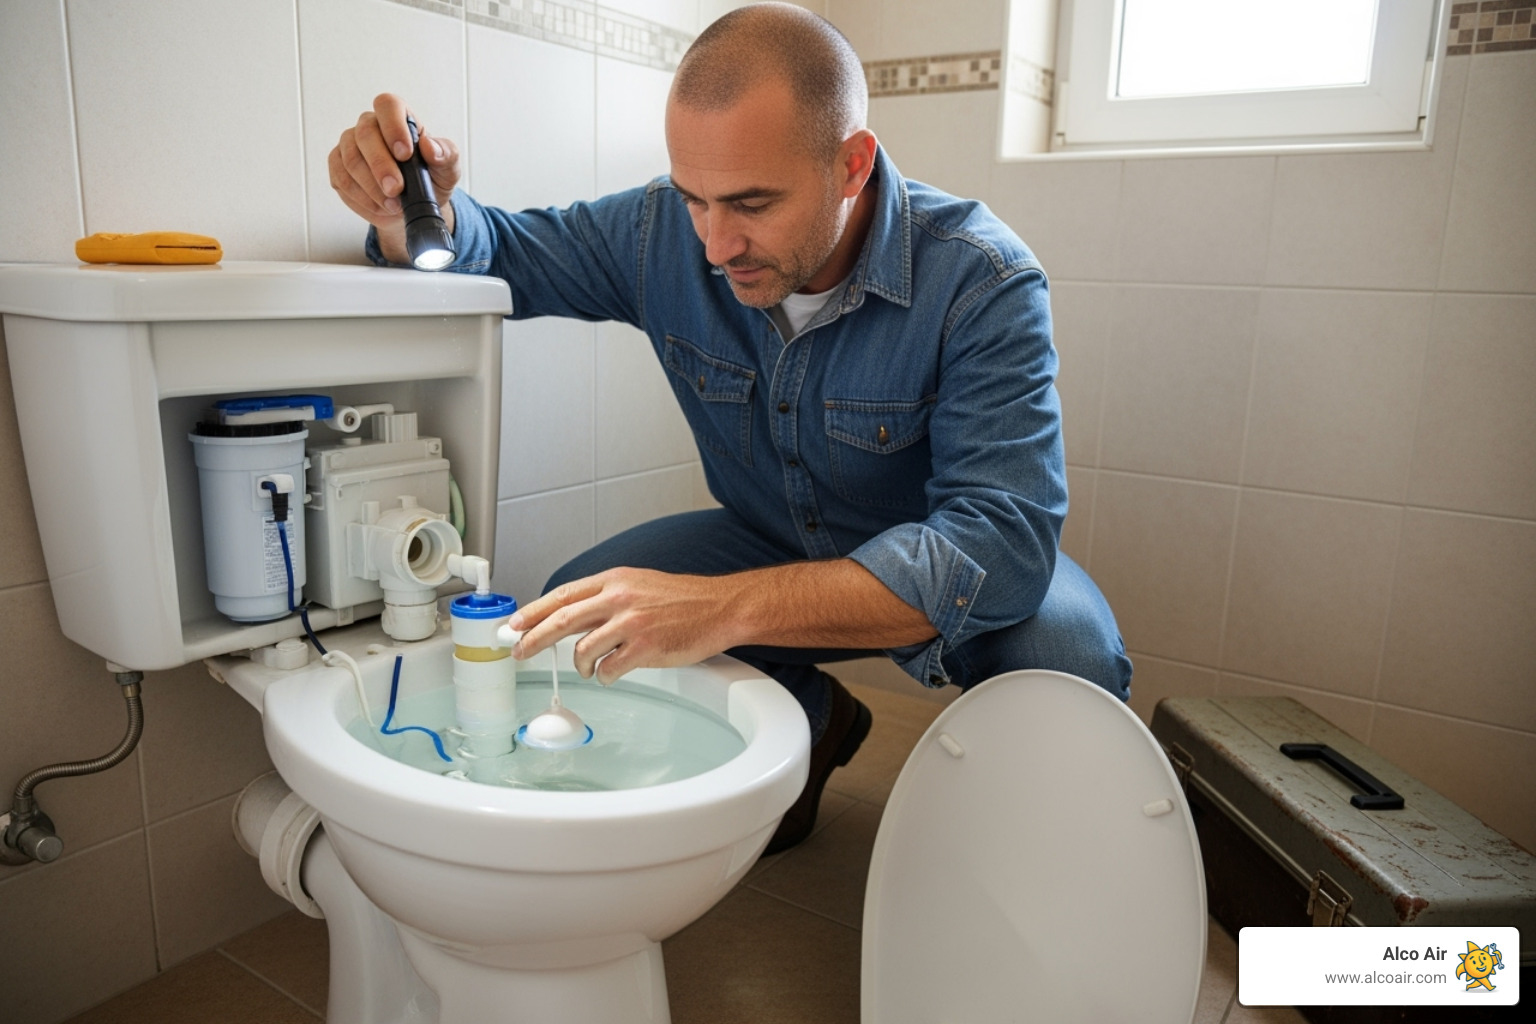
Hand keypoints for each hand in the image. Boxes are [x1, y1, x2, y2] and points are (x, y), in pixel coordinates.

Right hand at [328, 93, 459, 260]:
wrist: (414, 207)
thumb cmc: (430, 180)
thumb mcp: (448, 169)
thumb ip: (445, 154)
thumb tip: (430, 147)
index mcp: (399, 118)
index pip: (388, 105)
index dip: (393, 127)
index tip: (405, 154)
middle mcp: (370, 126)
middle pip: (365, 133)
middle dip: (380, 165)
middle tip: (396, 189)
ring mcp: (350, 145)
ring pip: (350, 159)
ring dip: (372, 187)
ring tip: (392, 204)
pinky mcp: (338, 167)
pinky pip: (341, 179)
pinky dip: (361, 198)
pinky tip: (378, 205)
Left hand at [509, 568, 742, 684]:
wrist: (719, 608)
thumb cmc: (682, 600)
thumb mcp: (638, 585)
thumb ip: (605, 598)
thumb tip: (569, 618)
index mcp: (614, 579)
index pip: (562, 595)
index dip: (533, 611)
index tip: (515, 624)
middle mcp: (619, 597)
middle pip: (561, 620)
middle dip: (533, 639)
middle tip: (520, 652)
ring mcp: (631, 623)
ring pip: (582, 649)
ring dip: (579, 665)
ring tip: (588, 669)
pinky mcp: (645, 647)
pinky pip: (608, 669)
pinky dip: (605, 677)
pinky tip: (612, 673)